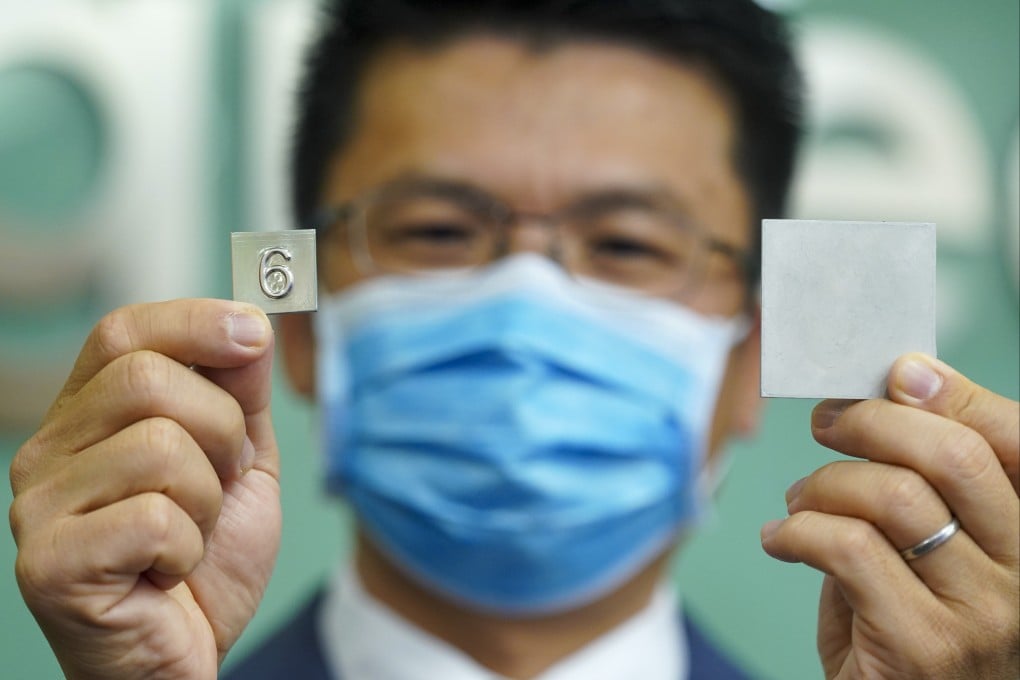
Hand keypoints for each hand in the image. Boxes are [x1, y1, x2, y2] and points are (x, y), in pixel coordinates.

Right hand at [8, 300, 281, 679]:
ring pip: (158, 447)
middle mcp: (48, 451)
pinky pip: (154, 518)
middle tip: (222, 480)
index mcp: (90, 416)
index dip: (194, 321)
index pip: (123, 332)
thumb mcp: (242, 462)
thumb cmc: (206, 561)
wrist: (186, 655)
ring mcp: (38, 507)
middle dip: (221, 430)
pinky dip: (188, 548)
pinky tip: (169, 570)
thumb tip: (247, 322)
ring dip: (207, 499)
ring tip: (191, 534)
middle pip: (147, 380)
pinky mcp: (48, 564)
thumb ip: (242, 393)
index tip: (254, 333)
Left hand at [760, 353, 1018, 678]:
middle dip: (874, 421)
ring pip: (894, 497)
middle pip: (954, 457)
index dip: (957, 396)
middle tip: (827, 422)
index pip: (1018, 445)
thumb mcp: (930, 555)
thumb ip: (924, 488)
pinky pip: (847, 548)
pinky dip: (796, 531)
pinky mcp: (924, 646)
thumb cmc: (905, 632)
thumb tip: (895, 391)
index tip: (898, 374)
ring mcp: (983, 616)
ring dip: (825, 483)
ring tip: (799, 498)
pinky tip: (779, 540)